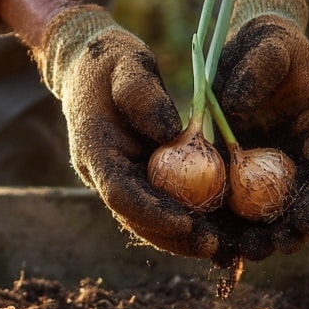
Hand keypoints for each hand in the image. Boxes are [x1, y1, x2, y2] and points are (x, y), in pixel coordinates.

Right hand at [35, 5, 221, 258]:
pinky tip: (215, 230)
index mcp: (94, 149)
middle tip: (214, 247)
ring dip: (180, 237)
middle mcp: (102, 172)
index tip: (186, 223)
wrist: (88, 64)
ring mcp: (117, 177)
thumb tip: (170, 133)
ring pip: (145, 219)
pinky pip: (157, 204)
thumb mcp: (127, 64)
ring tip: (220, 248)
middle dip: (172, 236)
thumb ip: (143, 95)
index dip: (152, 212)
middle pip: (134, 217)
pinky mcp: (134, 175)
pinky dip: (183, 220)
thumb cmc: (109, 61)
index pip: (120, 192)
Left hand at [212, 0, 308, 260]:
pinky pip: (236, 205)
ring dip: (255, 237)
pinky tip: (211, 243)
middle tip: (266, 249)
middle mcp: (302, 158)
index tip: (302, 223)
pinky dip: (227, 225)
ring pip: (267, 214)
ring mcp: (273, 170)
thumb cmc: (267, 43)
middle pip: (299, 205)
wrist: (248, 47)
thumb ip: (257, 71)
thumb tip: (234, 110)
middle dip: (285, 233)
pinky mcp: (242, 174)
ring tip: (238, 254)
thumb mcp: (269, 45)